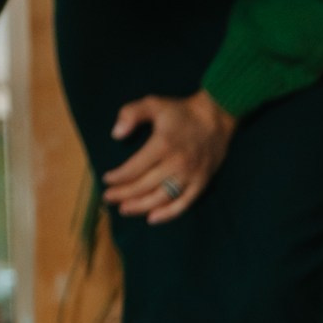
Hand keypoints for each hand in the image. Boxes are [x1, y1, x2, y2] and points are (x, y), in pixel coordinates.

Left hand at [105, 91, 235, 221]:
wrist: (215, 117)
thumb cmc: (181, 111)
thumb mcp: (153, 103)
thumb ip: (131, 114)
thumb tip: (116, 135)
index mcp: (163, 145)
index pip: (134, 168)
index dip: (118, 177)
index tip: (106, 179)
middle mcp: (176, 164)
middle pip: (144, 186)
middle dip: (123, 194)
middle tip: (109, 198)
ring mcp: (189, 176)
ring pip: (161, 198)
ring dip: (140, 207)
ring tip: (124, 209)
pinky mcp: (200, 183)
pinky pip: (183, 204)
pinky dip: (167, 214)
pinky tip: (152, 219)